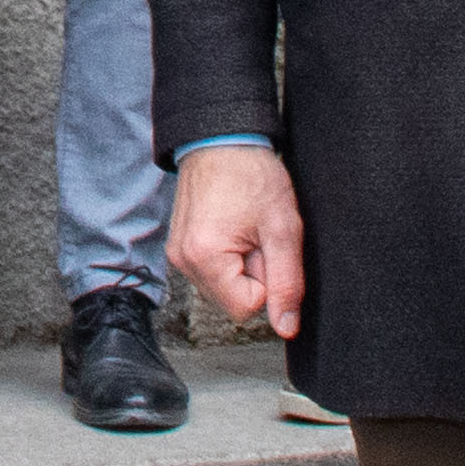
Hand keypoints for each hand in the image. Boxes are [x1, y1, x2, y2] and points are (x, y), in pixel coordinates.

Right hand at [170, 141, 307, 331]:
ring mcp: (178, 254)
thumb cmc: (251, 174)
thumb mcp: (282, 228)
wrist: (222, 138)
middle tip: (256, 234)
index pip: (246, 308)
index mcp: (204, 258)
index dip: (267, 280)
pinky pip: (212, 270)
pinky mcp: (180, 246)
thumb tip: (287, 327)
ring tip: (244, 227)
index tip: (265, 245)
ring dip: (241, 264)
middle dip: (253, 272)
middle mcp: (183, 261)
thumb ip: (286, 282)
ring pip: (223, 286)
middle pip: (232, 299)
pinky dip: (228, 255)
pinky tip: (232, 226)